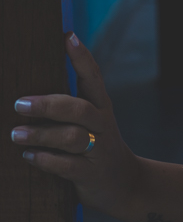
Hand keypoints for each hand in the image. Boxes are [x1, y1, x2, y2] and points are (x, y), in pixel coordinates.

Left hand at [12, 33, 141, 215]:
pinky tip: (29, 157)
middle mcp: (102, 125)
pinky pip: (68, 165)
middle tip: (19, 104)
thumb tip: (26, 92)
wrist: (126, 184)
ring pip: (72, 137)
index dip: (81, 57)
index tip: (67, 36)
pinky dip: (46, 160)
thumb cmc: (97, 148)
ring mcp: (99, 149)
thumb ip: (68, 108)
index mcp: (101, 107)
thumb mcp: (91, 124)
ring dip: (41, 135)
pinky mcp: (92, 174)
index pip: (93, 77)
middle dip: (48, 105)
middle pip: (79, 109)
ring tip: (15, 135)